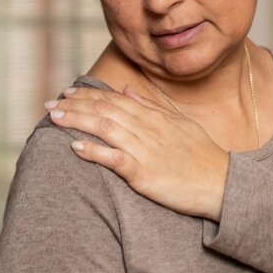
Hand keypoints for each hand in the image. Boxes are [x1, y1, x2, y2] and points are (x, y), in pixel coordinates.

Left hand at [44, 86, 229, 220]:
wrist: (221, 183)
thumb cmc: (203, 155)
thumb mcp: (180, 122)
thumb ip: (151, 106)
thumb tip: (127, 90)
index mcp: (155, 117)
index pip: (116, 99)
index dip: (89, 94)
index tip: (68, 92)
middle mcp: (148, 129)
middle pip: (105, 111)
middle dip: (76, 105)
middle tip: (51, 104)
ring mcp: (146, 151)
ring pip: (105, 129)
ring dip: (78, 122)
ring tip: (55, 118)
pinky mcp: (145, 174)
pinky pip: (115, 160)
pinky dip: (94, 152)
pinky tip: (76, 147)